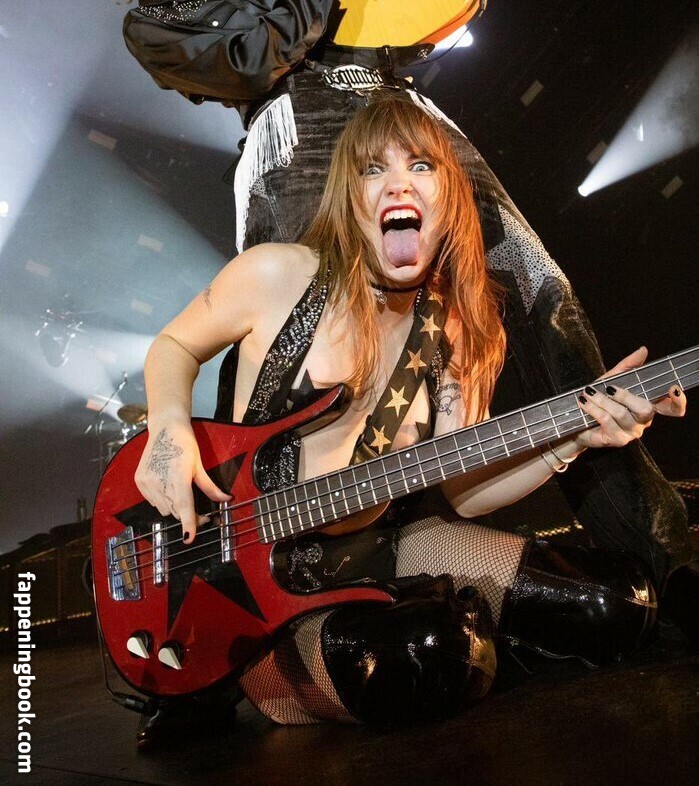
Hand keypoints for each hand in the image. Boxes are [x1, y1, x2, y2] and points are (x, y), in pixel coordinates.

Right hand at [134, 422, 230, 542]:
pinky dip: (162, 500)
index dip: (188, 524)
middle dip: (188, 516)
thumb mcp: (199, 465)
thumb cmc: (184, 443)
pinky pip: (153, 501)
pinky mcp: (140, 481)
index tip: (189, 537)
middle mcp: (160, 481)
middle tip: (201, 514)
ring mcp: (148, 482)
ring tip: (182, 494)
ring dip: (174, 508)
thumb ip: (210, 487)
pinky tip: (167, 486)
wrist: (165, 427)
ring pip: (164, 509)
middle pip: (176, 512)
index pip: (184, 507)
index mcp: (178, 477)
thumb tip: (225, 499)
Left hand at [574, 346, 686, 449]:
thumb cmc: (599, 401)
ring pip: (621, 413)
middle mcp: (644, 422)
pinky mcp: (617, 440)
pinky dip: (593, 408)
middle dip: (625, 395)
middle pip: (645, 409)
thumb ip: (628, 366)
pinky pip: (606, 420)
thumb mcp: (612, 380)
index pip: (672, 409)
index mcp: (647, 406)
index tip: (673, 389)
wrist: (577, 422)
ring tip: (588, 393)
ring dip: (601, 400)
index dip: (678, 402)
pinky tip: (584, 402)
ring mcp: (631, 433)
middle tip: (608, 388)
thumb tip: (643, 350)